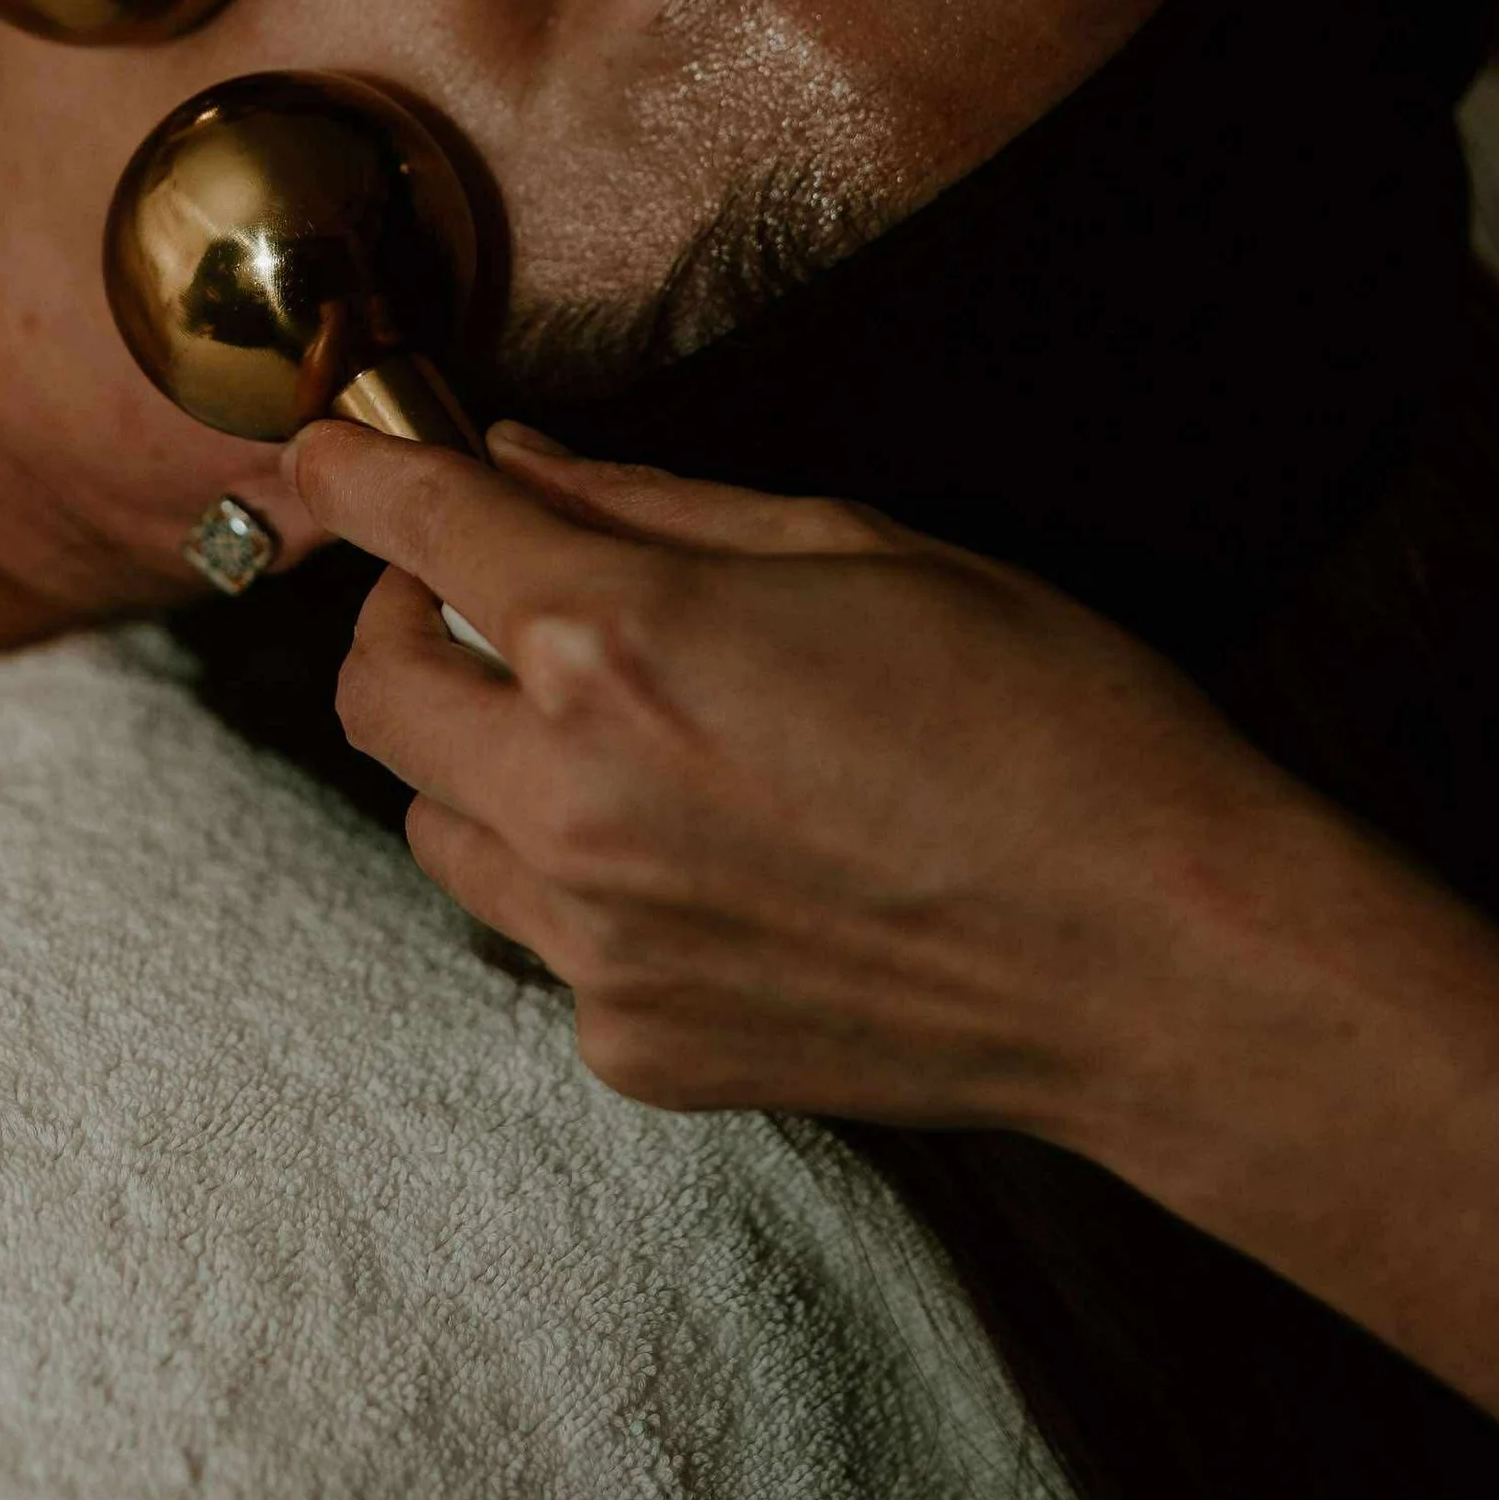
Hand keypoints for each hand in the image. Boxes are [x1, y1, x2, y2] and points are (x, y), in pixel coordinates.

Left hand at [288, 416, 1293, 1140]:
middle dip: (412, 617)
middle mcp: (569, 800)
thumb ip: (652, 506)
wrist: (1160, 960)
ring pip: (436, 825)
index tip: (338, 452)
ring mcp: (594, 943)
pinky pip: (540, 936)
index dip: (359, 468)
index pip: (412, 524)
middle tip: (496, 587)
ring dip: (480, 757)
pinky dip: (579, 878)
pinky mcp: (636, 1047)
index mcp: (616, 645)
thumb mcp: (855, 544)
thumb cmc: (1044, 722)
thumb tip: (522, 463)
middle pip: (375, 691)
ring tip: (616, 730)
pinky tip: (706, 854)